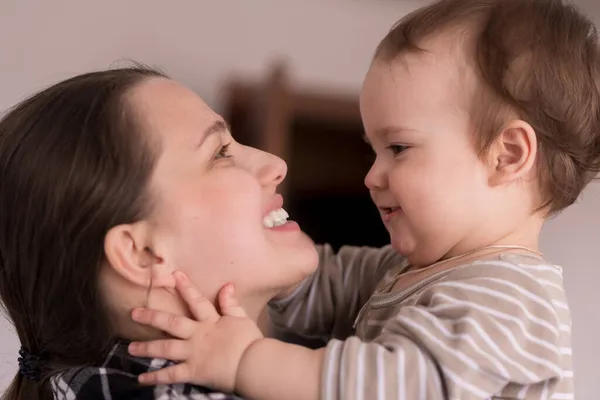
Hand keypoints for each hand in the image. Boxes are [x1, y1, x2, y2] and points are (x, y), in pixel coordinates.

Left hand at [128, 271, 262, 392]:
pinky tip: (141, 379)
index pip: (196, 301)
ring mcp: (193, 353)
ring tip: (131, 347)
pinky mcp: (193, 372)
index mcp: (210, 322)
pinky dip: (155, 377)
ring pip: (166, 348)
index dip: (186, 287)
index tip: (174, 275)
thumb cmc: (249, 341)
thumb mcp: (242, 318)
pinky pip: (171, 375)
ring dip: (147, 348)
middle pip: (172, 323)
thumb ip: (231, 303)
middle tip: (134, 313)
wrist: (252, 364)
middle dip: (152, 317)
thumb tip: (227, 285)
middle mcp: (197, 335)